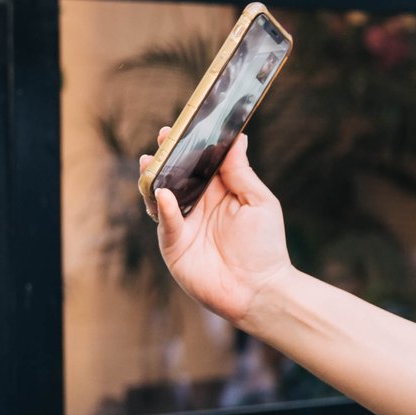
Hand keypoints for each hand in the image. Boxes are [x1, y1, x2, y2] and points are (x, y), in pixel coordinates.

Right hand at [142, 131, 293, 325]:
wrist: (260, 289)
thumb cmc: (265, 247)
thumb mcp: (259, 202)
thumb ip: (241, 172)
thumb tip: (238, 138)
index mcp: (219, 192)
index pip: (200, 162)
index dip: (192, 144)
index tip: (185, 124)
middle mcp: (198, 206)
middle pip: (176, 175)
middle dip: (167, 155)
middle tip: (163, 137)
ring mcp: (183, 225)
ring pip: (161, 196)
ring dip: (154, 177)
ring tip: (150, 161)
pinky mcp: (174, 245)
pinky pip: (166, 223)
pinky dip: (164, 209)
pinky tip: (164, 194)